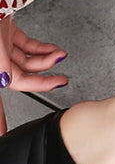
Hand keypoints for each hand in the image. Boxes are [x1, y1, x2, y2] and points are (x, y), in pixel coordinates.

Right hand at [0, 16, 67, 134]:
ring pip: (25, 60)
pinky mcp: (5, 29)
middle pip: (17, 77)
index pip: (3, 90)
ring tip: (60, 58)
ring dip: (45, 62)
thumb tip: (7, 79)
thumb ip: (2, 62)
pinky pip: (26, 45)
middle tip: (60, 83)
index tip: (3, 134)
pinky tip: (53, 51)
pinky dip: (41, 49)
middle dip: (41, 81)